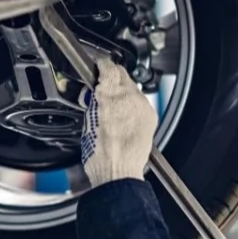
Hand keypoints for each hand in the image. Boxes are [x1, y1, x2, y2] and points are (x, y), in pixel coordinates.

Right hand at [80, 59, 157, 187]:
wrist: (118, 173)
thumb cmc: (100, 155)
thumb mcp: (87, 121)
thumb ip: (94, 101)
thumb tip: (96, 92)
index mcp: (111, 96)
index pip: (108, 67)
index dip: (101, 65)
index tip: (97, 66)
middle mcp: (130, 98)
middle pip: (122, 74)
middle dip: (111, 78)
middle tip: (101, 86)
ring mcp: (142, 107)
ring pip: (132, 88)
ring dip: (122, 91)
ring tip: (111, 105)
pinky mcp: (150, 116)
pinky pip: (140, 101)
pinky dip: (131, 104)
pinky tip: (123, 115)